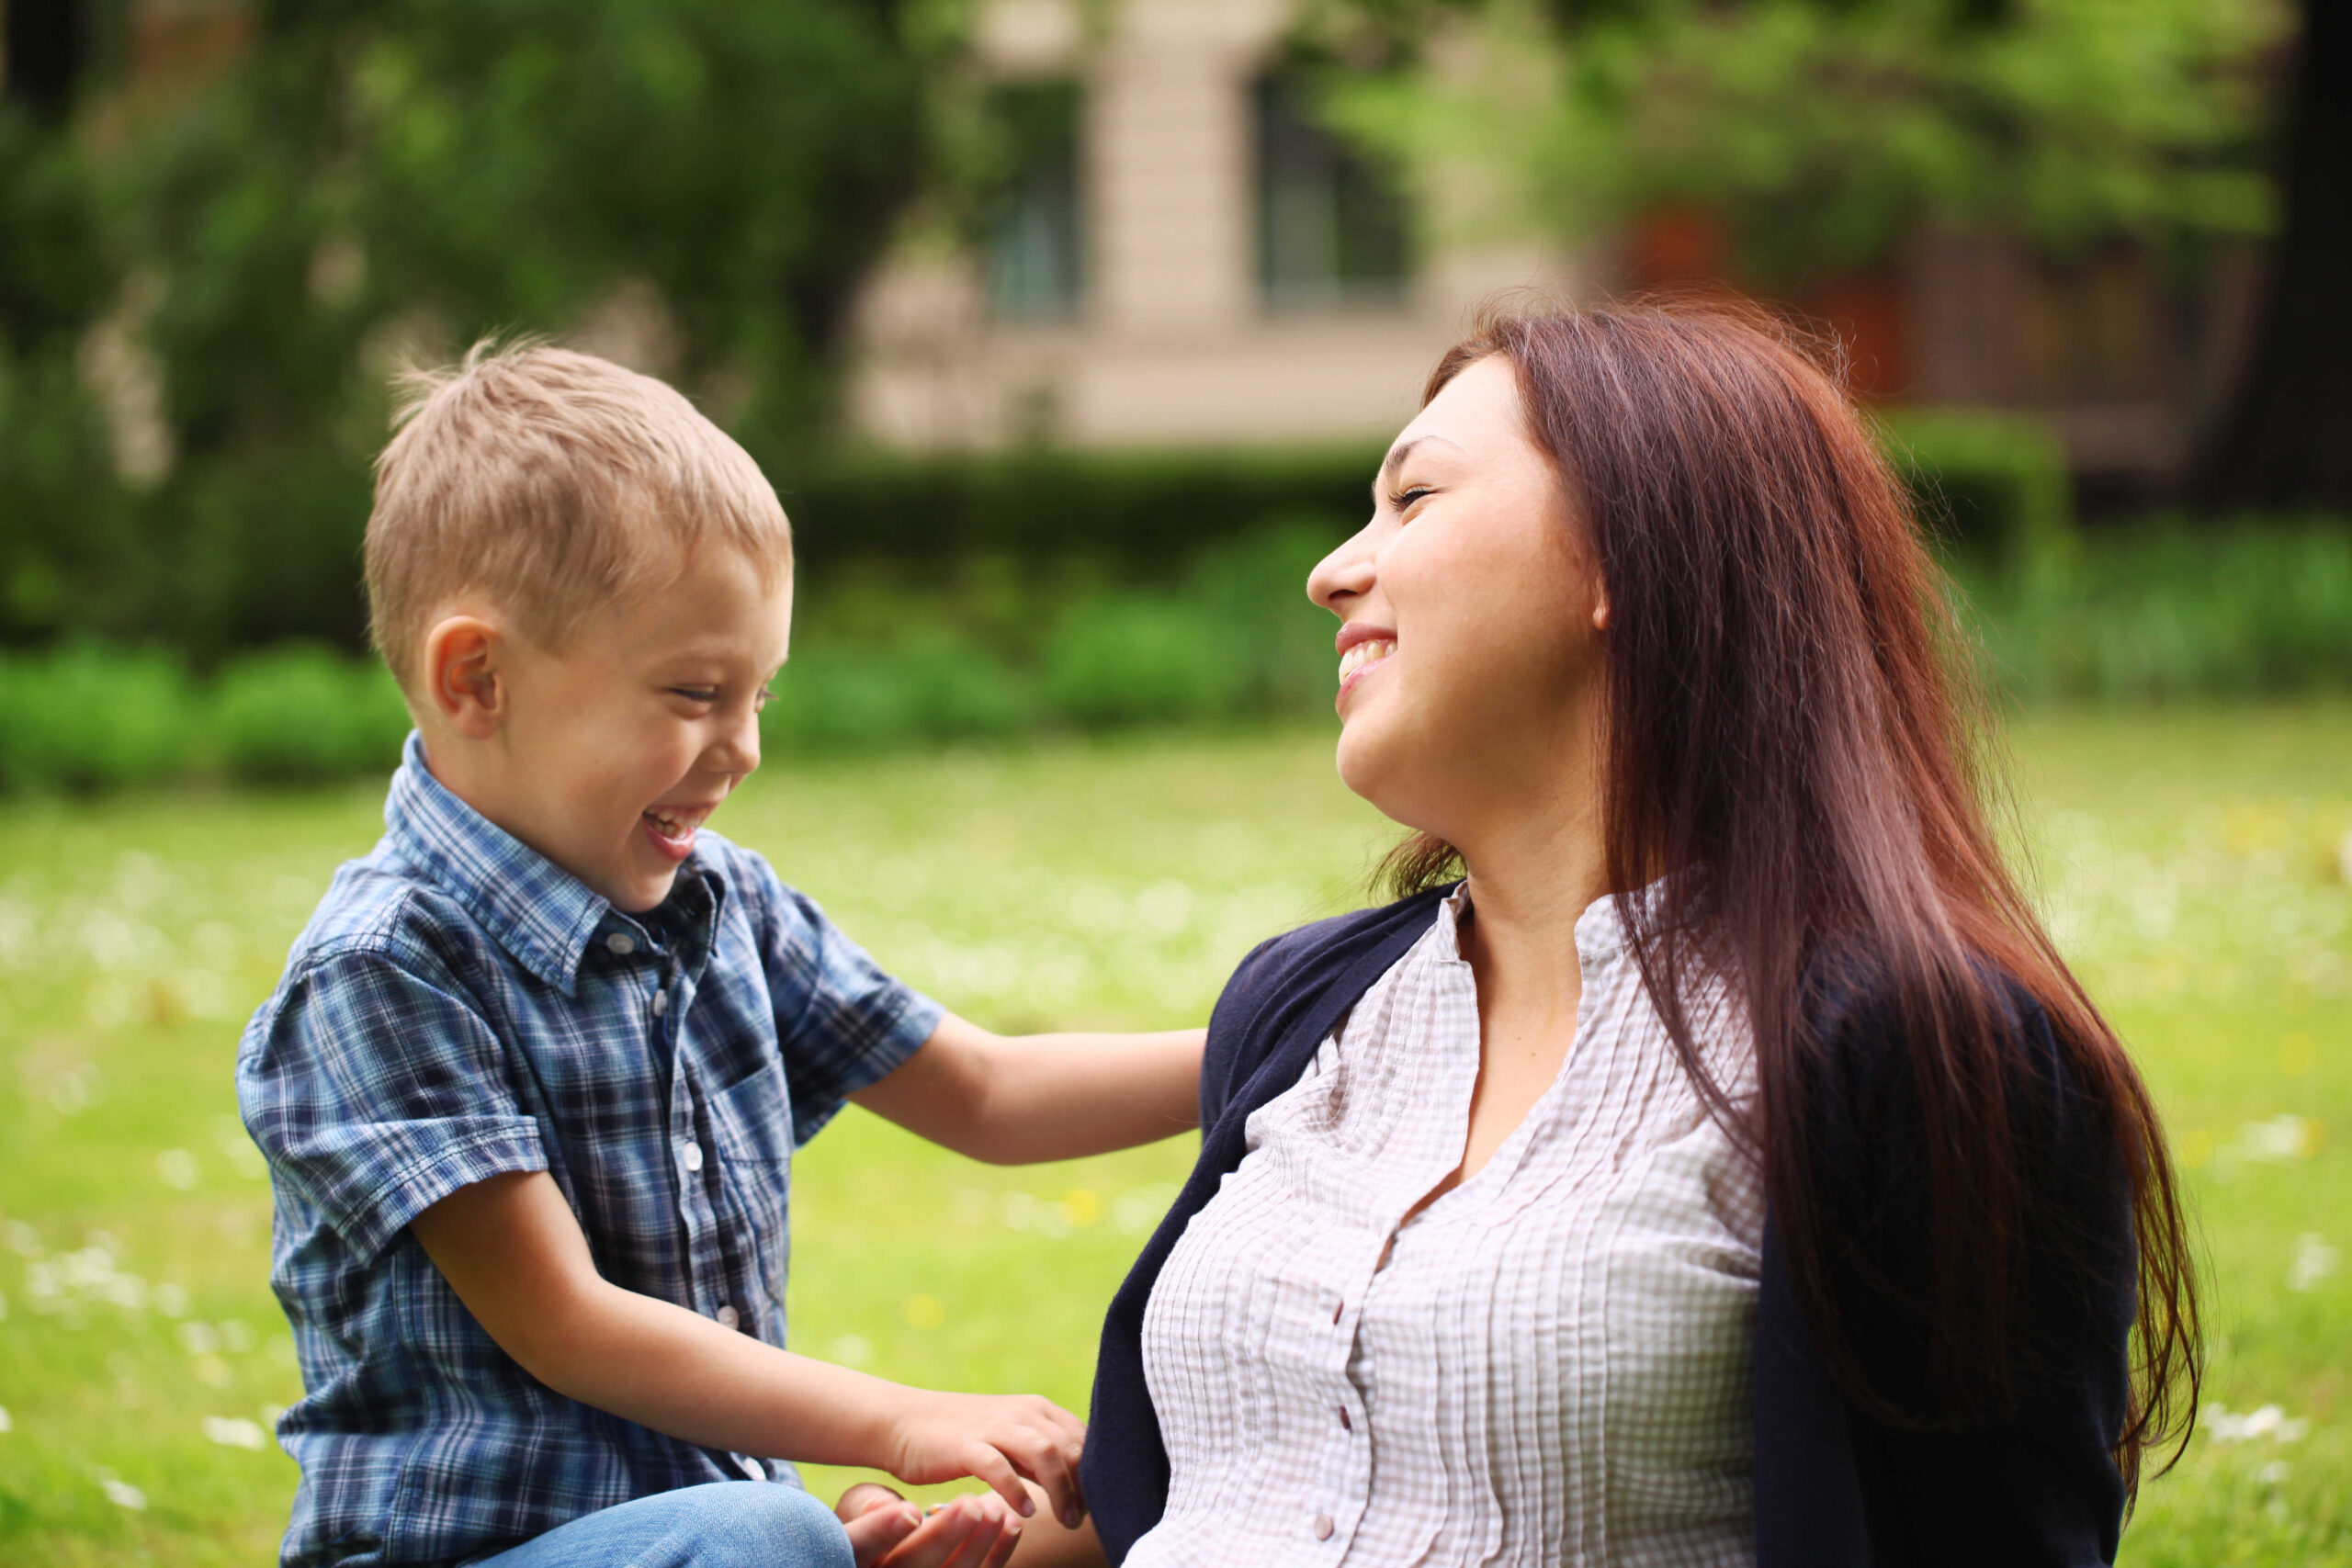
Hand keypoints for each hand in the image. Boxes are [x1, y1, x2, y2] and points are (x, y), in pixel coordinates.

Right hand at [839, 1483, 1022, 1567]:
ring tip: (995, 1511)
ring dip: (978, 1545)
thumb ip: (864, 1506)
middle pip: (912, 1566)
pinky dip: (999, 1554)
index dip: (882, 1530)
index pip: (860, 1546)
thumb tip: (882, 1503)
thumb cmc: (869, 1527)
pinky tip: (1012, 1524)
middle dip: (944, 1537)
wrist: (901, 1554)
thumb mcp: (855, 1514)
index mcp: (853, 1559)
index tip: (910, 1510)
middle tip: (970, 1505)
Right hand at [882, 1391, 1086, 1528]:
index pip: (1084, 1439)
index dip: (1096, 1473)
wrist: (903, 1422)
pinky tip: (1026, 1513)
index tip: (1097, 1505)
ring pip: (1045, 1452)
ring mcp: (994, 1426)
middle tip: (1084, 1519)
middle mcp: (1022, 1413)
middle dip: (1085, 1486)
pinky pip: (999, 1466)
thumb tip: (1078, 1484)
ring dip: (1061, 1489)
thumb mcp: (1010, 1441)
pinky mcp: (966, 1444)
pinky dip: (1016, 1489)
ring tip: (1066, 1520)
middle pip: (1071, 1447)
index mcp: (1038, 1410)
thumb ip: (1040, 1457)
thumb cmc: (962, 1439)